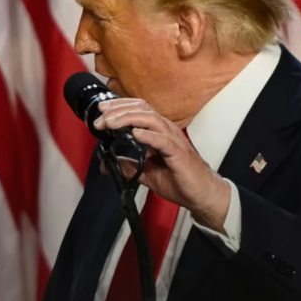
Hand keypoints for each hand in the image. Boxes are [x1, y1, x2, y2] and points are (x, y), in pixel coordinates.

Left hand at [94, 98, 230, 232]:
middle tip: (100, 118)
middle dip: (118, 110)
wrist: (201, 195)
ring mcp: (173, 140)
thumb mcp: (146, 173)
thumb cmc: (179, 181)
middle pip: (141, 109)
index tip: (101, 109)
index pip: (138, 109)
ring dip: (128, 119)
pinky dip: (148, 135)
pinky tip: (135, 133)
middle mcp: (166, 130)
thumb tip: (105, 165)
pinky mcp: (179, 153)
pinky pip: (163, 140)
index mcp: (158, 131)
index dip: (119, 106)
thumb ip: (127, 166)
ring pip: (150, 119)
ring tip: (110, 123)